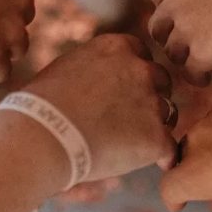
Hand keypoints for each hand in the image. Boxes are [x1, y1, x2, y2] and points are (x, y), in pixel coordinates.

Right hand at [23, 34, 178, 179]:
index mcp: (117, 47)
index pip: (143, 54)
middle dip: (150, 97)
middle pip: (161, 81)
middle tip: (128, 118)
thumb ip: (97, 68)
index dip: (136, 74)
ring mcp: (151, 102)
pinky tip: (154, 164)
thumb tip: (104, 80)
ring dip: (152, 126)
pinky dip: (163, 157)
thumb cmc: (41, 106)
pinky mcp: (156, 136)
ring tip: (124, 143)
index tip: (123, 90)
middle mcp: (140, 69)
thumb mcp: (69, 68)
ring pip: (166, 114)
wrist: (41, 138)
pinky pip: (169, 148)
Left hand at [150, 0, 211, 76]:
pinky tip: (206, 78)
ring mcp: (184, 26)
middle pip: (158, 26)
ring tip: (198, 64)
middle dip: (170, 36)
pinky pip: (190, 71)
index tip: (183, 21)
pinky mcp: (201, 50)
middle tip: (186, 45)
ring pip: (172, 51)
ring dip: (183, 58)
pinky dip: (197, 77)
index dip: (171, 13)